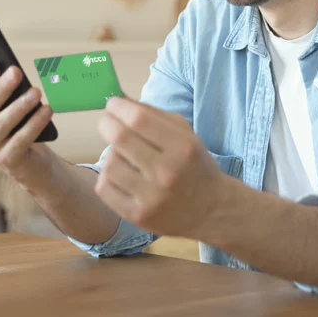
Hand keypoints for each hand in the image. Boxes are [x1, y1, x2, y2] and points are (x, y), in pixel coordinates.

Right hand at [0, 61, 53, 180]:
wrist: (32, 161)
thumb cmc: (20, 126)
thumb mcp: (12, 106)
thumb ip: (9, 92)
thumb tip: (15, 73)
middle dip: (1, 88)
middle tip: (17, 72)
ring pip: (2, 123)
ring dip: (20, 105)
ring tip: (37, 92)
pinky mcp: (7, 160)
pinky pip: (21, 139)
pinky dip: (35, 123)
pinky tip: (47, 110)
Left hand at [95, 97, 225, 238]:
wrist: (212, 210)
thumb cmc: (196, 166)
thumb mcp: (186, 135)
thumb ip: (156, 115)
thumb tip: (120, 101)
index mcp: (182, 147)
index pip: (139, 119)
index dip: (119, 107)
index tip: (113, 104)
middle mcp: (167, 172)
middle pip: (121, 138)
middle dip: (107, 124)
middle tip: (107, 122)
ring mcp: (151, 197)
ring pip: (110, 163)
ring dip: (111, 153)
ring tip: (122, 155)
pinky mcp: (138, 216)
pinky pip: (104, 189)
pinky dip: (107, 177)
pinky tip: (119, 175)